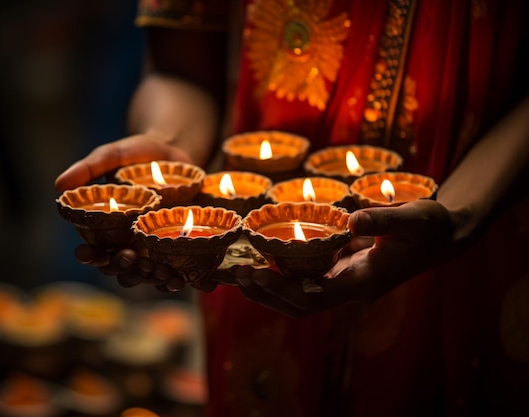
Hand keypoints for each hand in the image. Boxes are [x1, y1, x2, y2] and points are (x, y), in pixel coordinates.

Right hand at [55, 132, 196, 290]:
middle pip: (122, 268)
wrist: (175, 153)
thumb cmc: (136, 155)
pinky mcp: (179, 248)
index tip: (86, 253)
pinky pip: (179, 270)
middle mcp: (129, 243)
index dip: (90, 256)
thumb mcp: (112, 155)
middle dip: (123, 268)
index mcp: (107, 229)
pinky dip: (185, 278)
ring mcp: (154, 248)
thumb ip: (88, 168)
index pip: (94, 251)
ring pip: (150, 274)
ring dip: (154, 278)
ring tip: (162, 273)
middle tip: (129, 257)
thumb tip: (58, 185)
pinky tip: (193, 281)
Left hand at [235, 199, 454, 316]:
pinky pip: (307, 279)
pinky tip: (266, 257)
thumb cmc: (430, 227)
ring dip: (271, 288)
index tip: (256, 274)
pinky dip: (285, 273)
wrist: (442, 237)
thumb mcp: (413, 217)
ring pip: (301, 296)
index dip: (283, 290)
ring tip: (241, 270)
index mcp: (364, 281)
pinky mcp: (343, 271)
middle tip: (237, 274)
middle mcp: (350, 288)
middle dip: (267, 294)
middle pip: (300, 304)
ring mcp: (346, 282)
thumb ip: (383, 218)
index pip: (315, 297)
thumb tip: (351, 218)